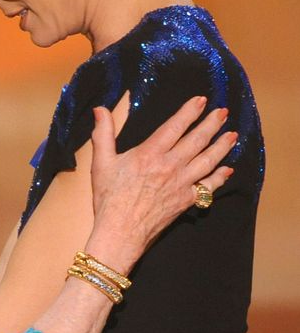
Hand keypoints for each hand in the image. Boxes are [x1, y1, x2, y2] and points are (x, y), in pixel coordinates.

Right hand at [88, 96, 234, 269]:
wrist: (120, 232)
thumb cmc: (109, 199)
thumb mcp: (101, 163)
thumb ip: (103, 134)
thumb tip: (100, 110)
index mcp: (150, 153)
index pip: (175, 126)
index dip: (190, 111)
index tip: (201, 100)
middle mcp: (170, 166)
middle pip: (197, 140)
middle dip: (212, 124)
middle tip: (223, 112)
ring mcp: (181, 184)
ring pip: (208, 160)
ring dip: (222, 146)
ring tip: (232, 135)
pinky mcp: (186, 200)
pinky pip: (209, 186)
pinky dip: (220, 177)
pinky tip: (228, 170)